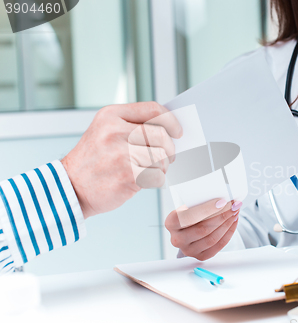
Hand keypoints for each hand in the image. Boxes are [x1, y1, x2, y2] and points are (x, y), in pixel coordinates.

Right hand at [62, 102, 181, 218]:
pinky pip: (158, 175)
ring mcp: (121, 153)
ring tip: (149, 169)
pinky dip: (156, 180)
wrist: (70, 187)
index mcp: (111, 116)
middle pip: (162, 135)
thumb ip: (133, 125)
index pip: (153, 110)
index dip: (171, 121)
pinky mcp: (128, 175)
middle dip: (169, 148)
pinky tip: (143, 180)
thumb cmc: (94, 160)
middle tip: (167, 157)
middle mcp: (115, 131)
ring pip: (162, 156)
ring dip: (162, 166)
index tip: (177, 131)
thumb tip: (170, 130)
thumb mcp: (105, 131)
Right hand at [165, 199, 241, 260]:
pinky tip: (233, 222)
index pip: (189, 217)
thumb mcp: (189, 205)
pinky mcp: (200, 256)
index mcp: (171, 223)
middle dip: (222, 216)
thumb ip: (201, 203)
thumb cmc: (190, 213)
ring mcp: (188, 250)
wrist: (187, 228)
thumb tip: (222, 200)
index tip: (222, 202)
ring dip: (227, 224)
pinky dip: (228, 233)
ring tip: (235, 212)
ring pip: (212, 238)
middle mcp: (177, 239)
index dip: (207, 209)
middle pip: (203, 229)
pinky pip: (218, 246)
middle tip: (233, 206)